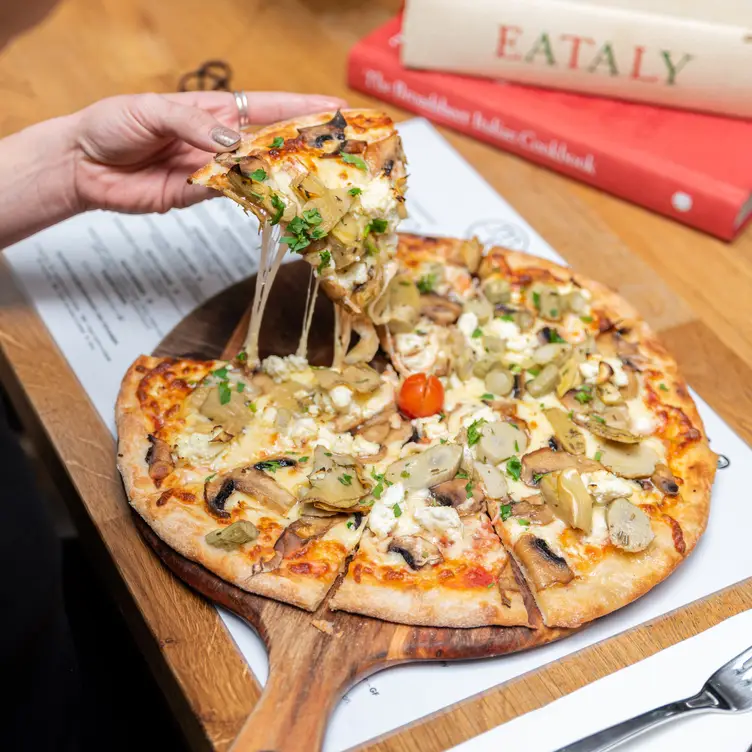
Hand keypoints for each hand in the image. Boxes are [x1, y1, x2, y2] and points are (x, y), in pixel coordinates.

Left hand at [71, 91, 347, 214]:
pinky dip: (254, 196)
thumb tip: (232, 142)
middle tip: (343, 151)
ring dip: (287, 175)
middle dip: (308, 144)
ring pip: (259, 172)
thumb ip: (192, 124)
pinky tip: (275, 196)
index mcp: (215, 110)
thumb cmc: (113, 124)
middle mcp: (222, 139)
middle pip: (274, 143)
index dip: (305, 108)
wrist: (82, 164)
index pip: (270, 108)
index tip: (337, 110)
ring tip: (321, 177)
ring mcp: (215, 170)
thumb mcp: (150, 110)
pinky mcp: (201, 196)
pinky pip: (235, 195)